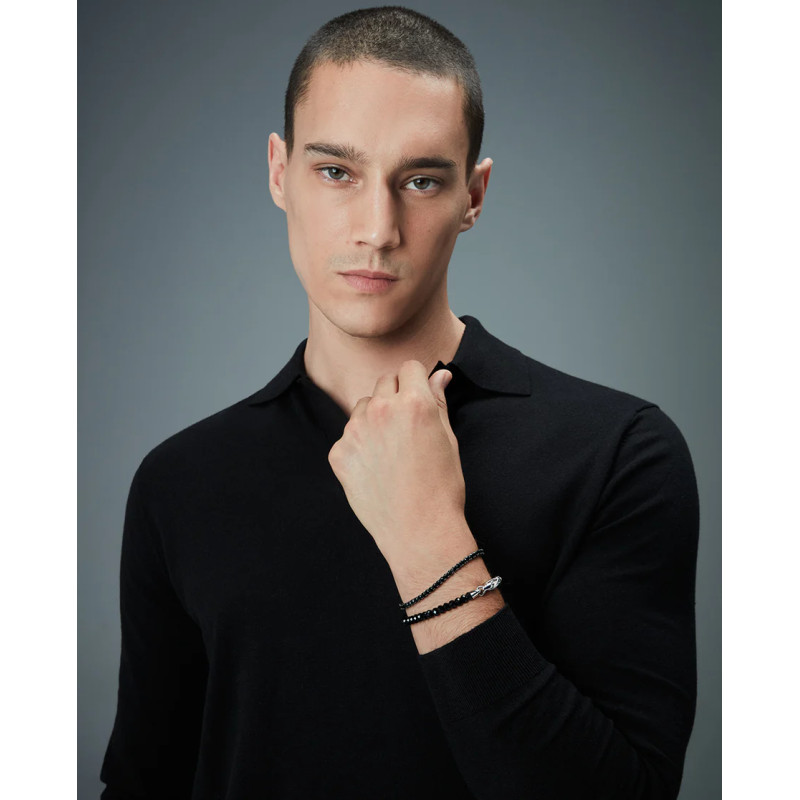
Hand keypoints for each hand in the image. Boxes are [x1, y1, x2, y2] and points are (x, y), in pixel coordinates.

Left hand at [327, 361, 470, 570]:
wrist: (418, 531)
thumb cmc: (441, 487)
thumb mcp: (448, 439)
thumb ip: (438, 401)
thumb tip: (440, 374)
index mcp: (414, 402)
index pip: (409, 368)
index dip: (417, 381)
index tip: (419, 396)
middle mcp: (382, 410)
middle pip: (384, 382)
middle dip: (395, 396)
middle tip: (407, 428)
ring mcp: (355, 431)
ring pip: (364, 407)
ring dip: (375, 418)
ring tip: (391, 451)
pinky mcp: (339, 453)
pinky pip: (349, 436)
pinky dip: (360, 446)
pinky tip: (376, 469)